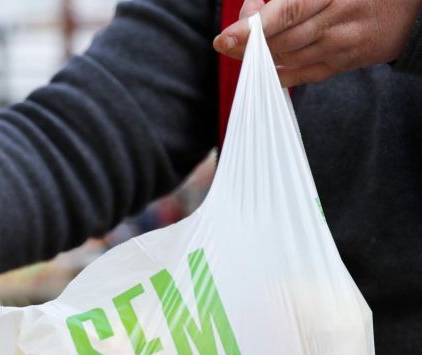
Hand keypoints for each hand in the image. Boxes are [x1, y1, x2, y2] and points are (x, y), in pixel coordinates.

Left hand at [214, 0, 421, 86]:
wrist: (411, 6)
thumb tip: (254, 8)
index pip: (287, 11)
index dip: (254, 26)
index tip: (226, 37)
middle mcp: (338, 19)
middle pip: (282, 39)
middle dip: (247, 45)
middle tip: (226, 42)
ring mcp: (343, 45)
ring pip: (289, 58)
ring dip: (258, 58)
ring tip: (239, 51)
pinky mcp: (346, 63)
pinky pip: (305, 74)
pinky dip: (279, 73)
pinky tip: (262, 69)